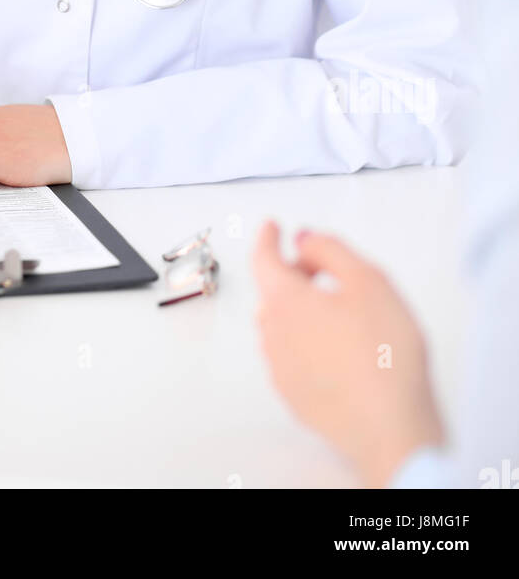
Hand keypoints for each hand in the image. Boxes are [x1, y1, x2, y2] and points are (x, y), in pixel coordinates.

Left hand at [252, 220, 444, 487]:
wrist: (392, 429)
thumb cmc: (385, 353)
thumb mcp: (368, 281)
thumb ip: (330, 250)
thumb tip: (304, 239)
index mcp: (285, 302)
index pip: (262, 260)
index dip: (267, 238)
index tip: (272, 226)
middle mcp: (273, 336)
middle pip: (273, 293)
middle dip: (292, 274)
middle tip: (321, 267)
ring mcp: (282, 372)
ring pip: (280, 327)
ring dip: (298, 310)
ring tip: (336, 309)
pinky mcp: (296, 400)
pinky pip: (291, 358)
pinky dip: (305, 342)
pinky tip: (337, 349)